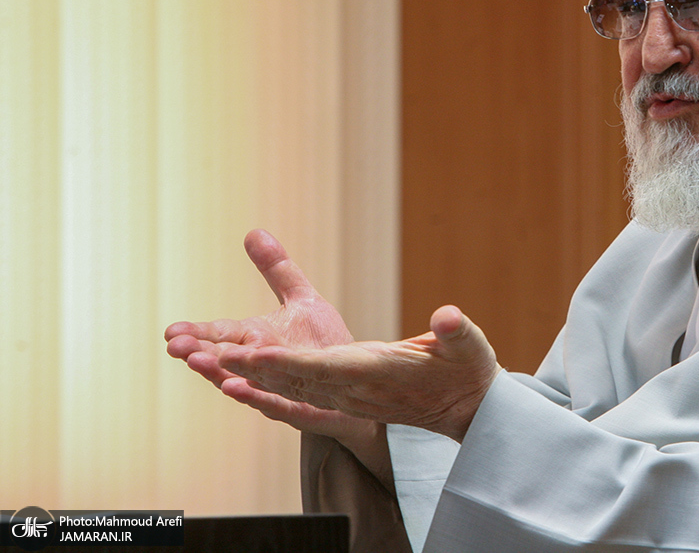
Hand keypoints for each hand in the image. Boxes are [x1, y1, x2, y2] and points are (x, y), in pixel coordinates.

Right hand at [164, 229, 362, 441]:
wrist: (356, 380)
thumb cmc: (322, 344)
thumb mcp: (302, 299)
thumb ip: (277, 270)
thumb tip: (253, 232)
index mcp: (256, 341)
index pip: (222, 336)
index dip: (197, 335)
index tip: (170, 332)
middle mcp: (261, 367)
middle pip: (225, 361)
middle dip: (201, 355)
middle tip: (176, 348)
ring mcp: (278, 389)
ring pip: (245, 382)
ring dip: (221, 374)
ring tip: (200, 362)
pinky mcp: (300, 407)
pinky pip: (275, 403)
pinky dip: (255, 396)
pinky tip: (236, 388)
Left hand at [217, 304, 499, 442]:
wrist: (467, 408)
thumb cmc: (468, 370)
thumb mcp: (469, 346)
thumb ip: (456, 332)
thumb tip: (446, 317)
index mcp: (379, 372)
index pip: (326, 367)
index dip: (289, 362)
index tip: (254, 355)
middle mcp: (355, 390)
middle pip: (293, 380)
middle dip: (248, 368)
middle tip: (202, 355)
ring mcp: (347, 399)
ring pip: (287, 388)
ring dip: (245, 377)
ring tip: (204, 363)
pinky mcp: (345, 399)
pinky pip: (295, 398)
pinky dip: (263, 392)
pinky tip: (236, 385)